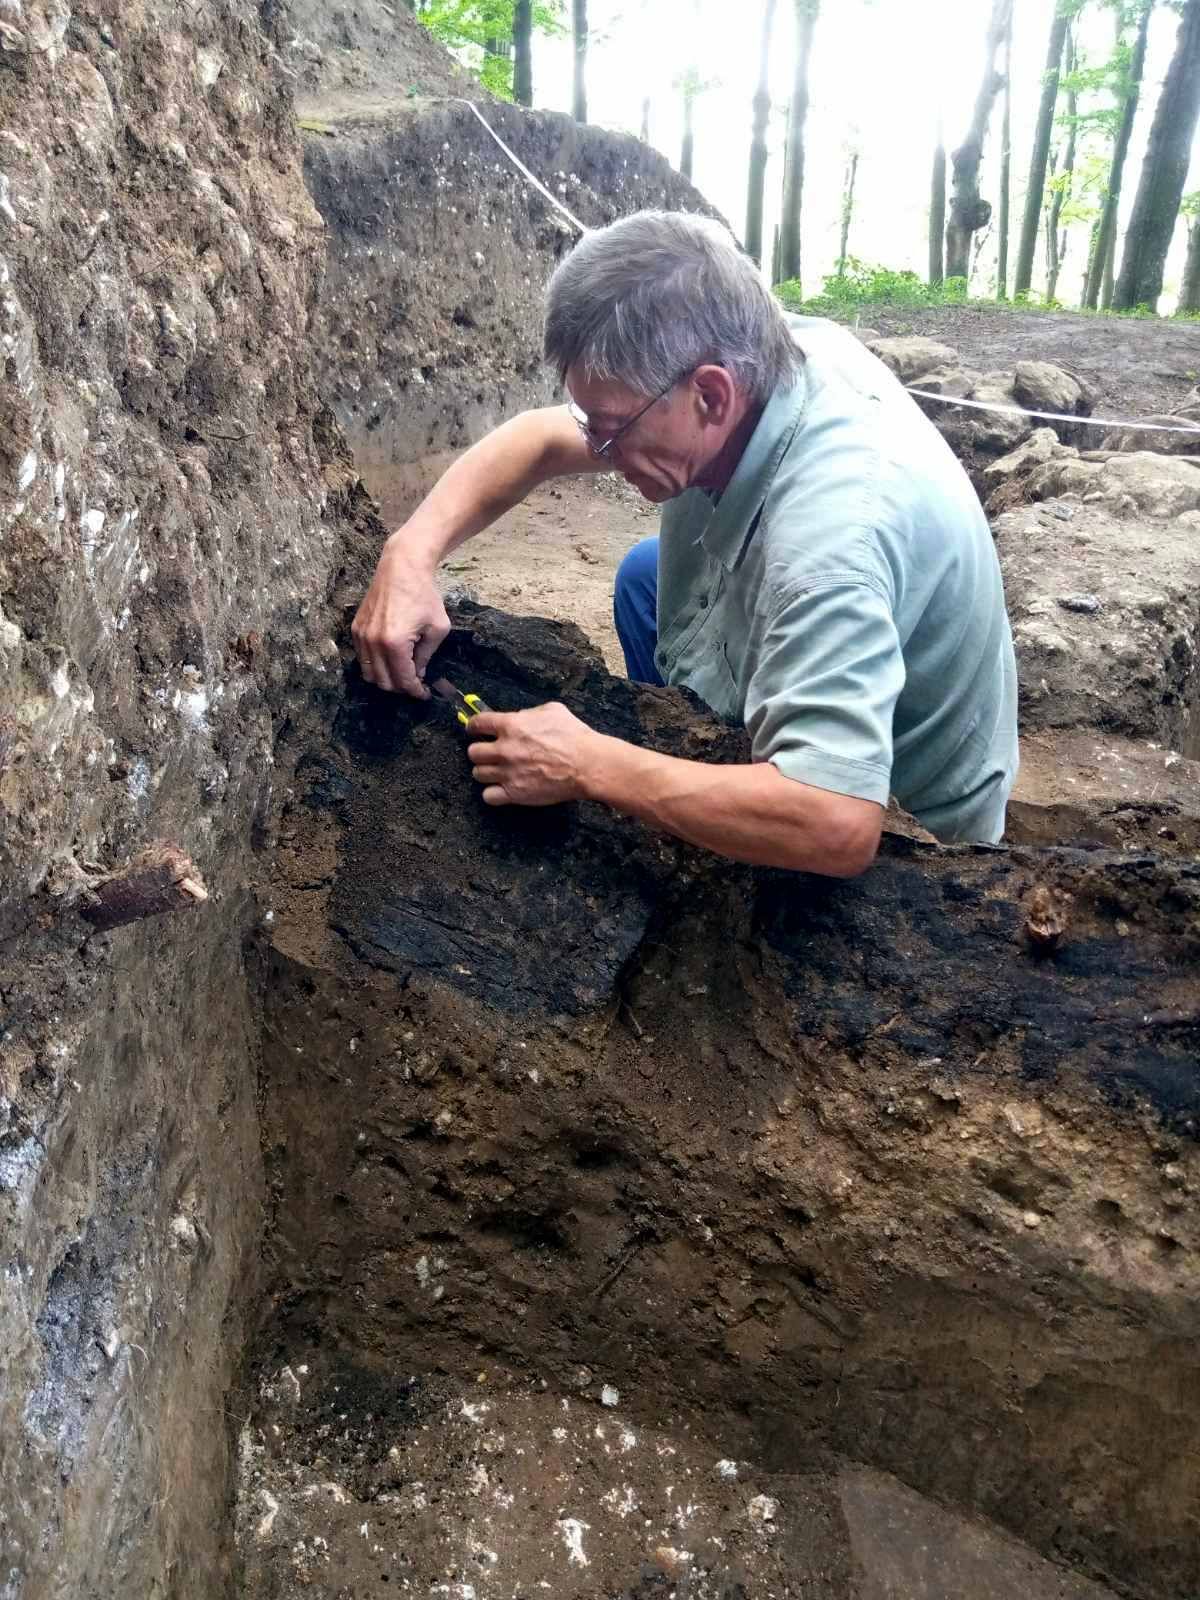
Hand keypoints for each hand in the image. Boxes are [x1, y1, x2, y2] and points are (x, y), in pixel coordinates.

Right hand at [352, 541, 448, 697]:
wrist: (402, 568)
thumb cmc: (424, 595)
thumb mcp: (437, 628)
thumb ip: (426, 656)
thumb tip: (418, 674)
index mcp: (395, 644)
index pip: (403, 680)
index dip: (415, 691)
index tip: (424, 693)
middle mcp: (373, 642)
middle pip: (383, 682)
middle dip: (401, 687)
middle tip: (415, 682)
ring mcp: (361, 636)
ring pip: (369, 674)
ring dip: (386, 678)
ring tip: (403, 672)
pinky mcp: (355, 629)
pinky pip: (362, 658)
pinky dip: (375, 664)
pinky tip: (390, 658)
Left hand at [467, 702, 604, 806]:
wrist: (587, 764)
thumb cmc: (574, 736)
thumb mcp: (552, 710)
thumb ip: (529, 712)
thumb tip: (519, 716)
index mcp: (511, 725)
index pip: (477, 723)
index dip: (474, 726)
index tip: (475, 730)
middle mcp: (504, 749)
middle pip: (473, 752)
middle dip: (480, 752)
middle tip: (490, 753)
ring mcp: (507, 773)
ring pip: (477, 774)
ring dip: (486, 772)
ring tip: (497, 772)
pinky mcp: (514, 793)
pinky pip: (488, 796)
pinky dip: (493, 793)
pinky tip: (502, 789)